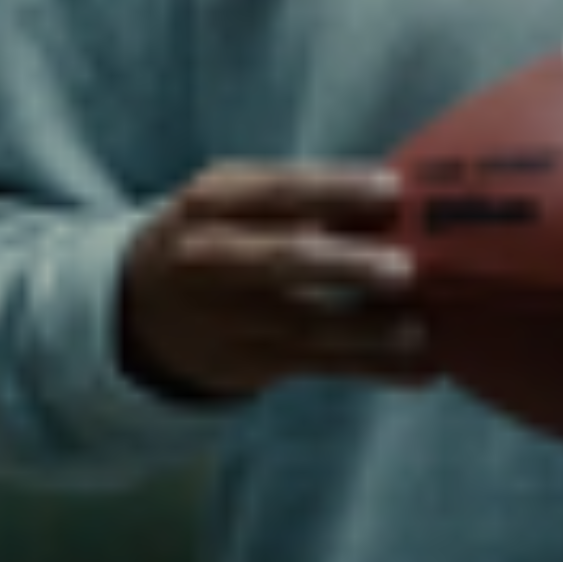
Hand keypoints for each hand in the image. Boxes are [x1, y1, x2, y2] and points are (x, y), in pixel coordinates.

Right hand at [118, 163, 432, 401]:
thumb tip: (402, 192)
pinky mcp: (251, 363)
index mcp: (211, 203)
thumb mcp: (232, 200)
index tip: (392, 190)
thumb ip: (301, 195)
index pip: (276, 192)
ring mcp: (229, 319)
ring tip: (423, 330)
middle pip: (284, 262)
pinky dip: (376, 369)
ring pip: (307, 327)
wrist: (139, 309)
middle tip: (403, 269)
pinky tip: (422, 370)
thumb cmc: (216, 235)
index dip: (335, 191)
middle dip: (347, 265)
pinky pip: (322, 367)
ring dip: (370, 331)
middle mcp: (211, 260)